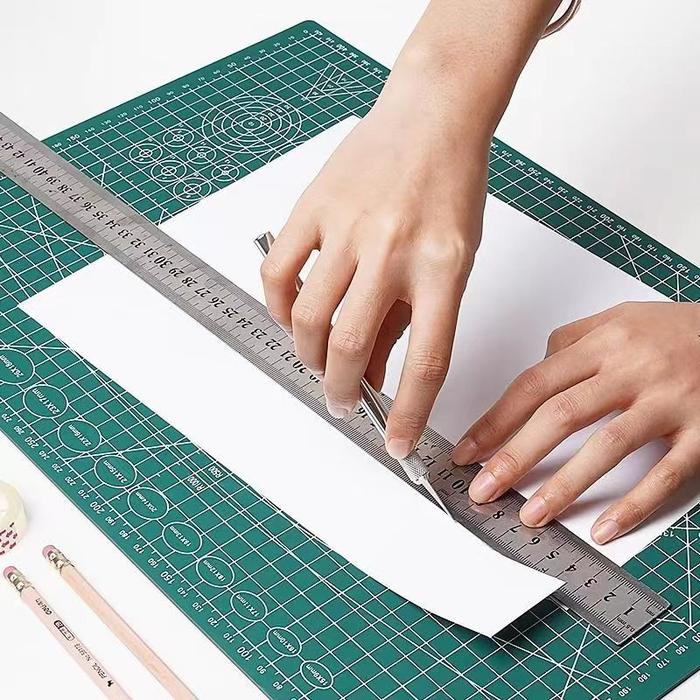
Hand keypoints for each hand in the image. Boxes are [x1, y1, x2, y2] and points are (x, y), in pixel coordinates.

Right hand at [261, 60, 488, 458]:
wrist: (433, 115)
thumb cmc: (450, 187)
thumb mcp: (453, 260)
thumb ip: (413, 318)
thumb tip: (379, 371)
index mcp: (442, 267)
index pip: (426, 362)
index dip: (409, 413)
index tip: (398, 443)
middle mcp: (393, 249)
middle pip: (353, 346)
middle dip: (343, 392)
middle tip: (344, 403)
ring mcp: (347, 227)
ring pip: (309, 317)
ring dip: (309, 356)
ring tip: (319, 363)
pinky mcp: (312, 208)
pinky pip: (278, 273)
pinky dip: (278, 308)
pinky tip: (291, 317)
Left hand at [453, 301, 699, 543]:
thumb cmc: (681, 330)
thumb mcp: (621, 318)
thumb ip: (572, 340)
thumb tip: (535, 369)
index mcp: (604, 343)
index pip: (535, 384)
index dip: (496, 420)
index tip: (469, 450)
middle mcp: (632, 370)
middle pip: (560, 415)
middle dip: (515, 456)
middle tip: (483, 489)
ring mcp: (669, 401)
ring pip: (607, 446)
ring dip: (564, 486)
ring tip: (531, 515)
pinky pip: (666, 473)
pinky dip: (635, 504)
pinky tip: (605, 528)